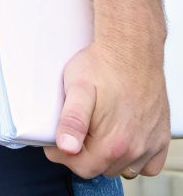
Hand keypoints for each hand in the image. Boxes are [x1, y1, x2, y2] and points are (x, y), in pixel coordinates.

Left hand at [44, 41, 169, 179]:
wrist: (132, 49)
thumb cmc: (104, 65)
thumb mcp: (77, 89)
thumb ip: (71, 121)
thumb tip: (66, 147)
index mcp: (114, 141)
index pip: (83, 168)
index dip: (63, 156)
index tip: (56, 141)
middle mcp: (136, 147)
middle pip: (101, 168)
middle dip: (83, 155)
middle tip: (74, 131)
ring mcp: (151, 143)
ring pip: (122, 167)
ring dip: (107, 156)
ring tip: (96, 132)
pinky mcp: (161, 137)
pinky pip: (149, 164)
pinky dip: (135, 158)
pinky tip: (121, 140)